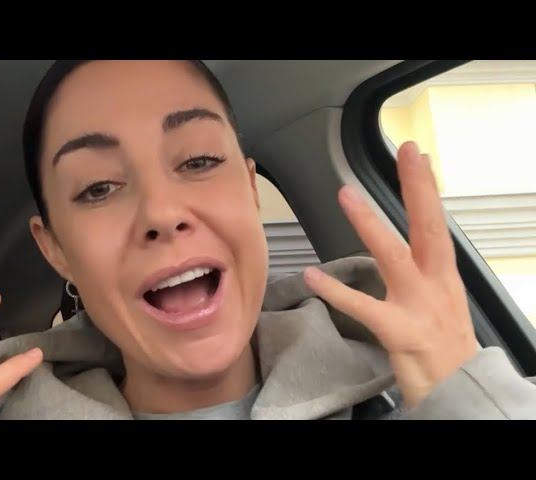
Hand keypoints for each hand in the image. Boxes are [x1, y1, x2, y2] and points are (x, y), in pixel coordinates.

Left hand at [304, 141, 477, 407]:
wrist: (459, 389)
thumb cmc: (446, 344)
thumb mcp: (443, 299)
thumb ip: (425, 269)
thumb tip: (410, 244)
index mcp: (443, 274)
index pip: (437, 223)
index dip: (427, 189)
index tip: (417, 157)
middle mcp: (435, 283)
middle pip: (428, 227)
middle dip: (417, 188)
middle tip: (406, 155)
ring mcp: (417, 305)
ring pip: (393, 256)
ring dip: (370, 224)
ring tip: (346, 196)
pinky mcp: (398, 330)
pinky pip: (362, 306)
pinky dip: (336, 290)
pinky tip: (313, 275)